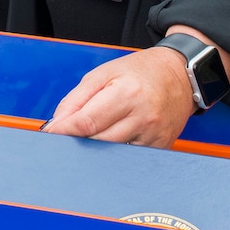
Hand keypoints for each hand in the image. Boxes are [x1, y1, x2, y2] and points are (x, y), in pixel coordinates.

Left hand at [42, 46, 195, 147]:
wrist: (179, 75)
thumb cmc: (140, 71)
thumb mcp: (103, 74)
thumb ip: (76, 99)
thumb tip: (56, 123)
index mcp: (127, 93)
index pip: (87, 122)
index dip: (64, 131)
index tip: (50, 134)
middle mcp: (143, 117)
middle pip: (98, 141)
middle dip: (77, 140)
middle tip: (65, 135)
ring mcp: (154, 136)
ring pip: (112, 154)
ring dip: (95, 148)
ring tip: (90, 135)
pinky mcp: (160, 148)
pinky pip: (128, 158)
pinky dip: (114, 152)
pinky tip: (111, 140)